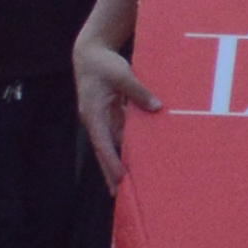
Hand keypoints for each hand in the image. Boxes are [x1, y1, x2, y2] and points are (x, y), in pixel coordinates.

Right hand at [71, 34, 156, 187]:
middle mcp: (96, 121)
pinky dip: (128, 145)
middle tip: (121, 195)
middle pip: (105, 152)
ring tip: (132, 182)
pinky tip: (140, 156)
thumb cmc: (103, 65)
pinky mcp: (110, 113)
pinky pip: (121, 133)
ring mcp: (102, 119)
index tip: (120, 179)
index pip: (103, 145)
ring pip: (113, 145)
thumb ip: (139, 92)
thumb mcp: (122, 75)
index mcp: (93, 115)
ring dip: (121, 162)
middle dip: (112, 173)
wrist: (91, 53)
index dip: (112, 163)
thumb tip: (157, 108)